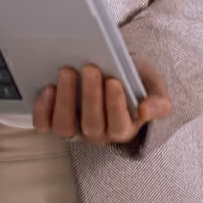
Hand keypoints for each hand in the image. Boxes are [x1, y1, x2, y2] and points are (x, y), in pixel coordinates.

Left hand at [32, 56, 171, 146]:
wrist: (114, 70)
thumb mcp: (152, 85)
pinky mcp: (55, 122)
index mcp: (125, 127)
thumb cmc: (133, 78)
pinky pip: (44, 125)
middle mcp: (98, 134)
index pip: (119, 126)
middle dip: (91, 96)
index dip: (115, 106)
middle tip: (90, 68)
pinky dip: (43, 110)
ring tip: (67, 72)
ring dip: (65, 100)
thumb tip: (147, 111)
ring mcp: (75, 130)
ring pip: (65, 128)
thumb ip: (159, 100)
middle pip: (92, 126)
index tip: (114, 81)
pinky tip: (48, 88)